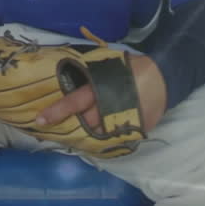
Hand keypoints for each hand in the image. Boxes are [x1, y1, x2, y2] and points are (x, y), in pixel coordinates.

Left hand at [35, 54, 166, 133]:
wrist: (164, 77)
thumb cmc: (131, 68)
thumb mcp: (107, 67)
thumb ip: (90, 76)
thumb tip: (67, 82)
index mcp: (100, 88)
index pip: (74, 102)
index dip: (57, 111)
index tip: (40, 119)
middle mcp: (109, 107)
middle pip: (85, 124)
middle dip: (73, 127)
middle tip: (61, 129)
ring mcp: (123, 121)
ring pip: (99, 135)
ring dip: (88, 135)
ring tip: (80, 133)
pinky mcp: (135, 130)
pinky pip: (115, 139)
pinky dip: (106, 139)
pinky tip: (101, 135)